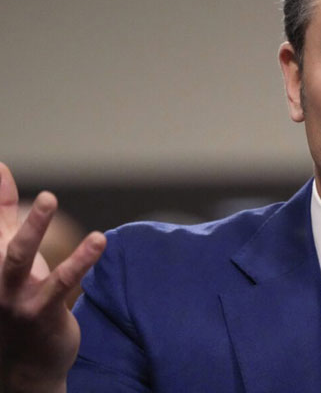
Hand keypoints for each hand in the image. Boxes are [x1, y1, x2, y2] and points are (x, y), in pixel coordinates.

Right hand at [0, 163, 105, 391]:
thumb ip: (3, 213)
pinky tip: (98, 240)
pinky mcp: (42, 312)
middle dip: (6, 211)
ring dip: (32, 227)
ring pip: (18, 259)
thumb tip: (1, 169)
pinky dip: (80, 260)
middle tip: (24, 182)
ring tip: (47, 197)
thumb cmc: (15, 297)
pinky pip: (61, 283)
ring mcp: (13, 298)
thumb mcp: (7, 254)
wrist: (24, 364)